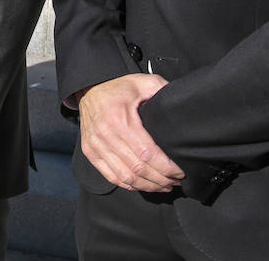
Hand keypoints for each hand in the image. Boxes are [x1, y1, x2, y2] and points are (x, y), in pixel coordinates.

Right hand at [76, 74, 183, 192]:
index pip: (147, 153)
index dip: (166, 167)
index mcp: (120, 119)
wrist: (87, 91)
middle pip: (138, 169)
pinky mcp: (90, 153)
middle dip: (161, 179)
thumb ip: (161, 88)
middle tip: (176, 181)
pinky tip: (144, 185)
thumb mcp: (140, 82)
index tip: (180, 171)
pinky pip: (112, 177)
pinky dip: (130, 185)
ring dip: (148, 186)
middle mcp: (106, 135)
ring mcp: (96, 146)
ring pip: (126, 177)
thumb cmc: (117, 89)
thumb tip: (181, 101)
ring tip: (164, 186)